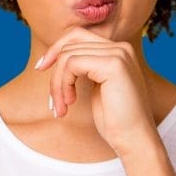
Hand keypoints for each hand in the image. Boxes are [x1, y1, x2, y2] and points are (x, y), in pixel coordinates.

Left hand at [31, 27, 155, 154]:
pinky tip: (70, 103)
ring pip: (68, 56)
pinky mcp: (113, 65)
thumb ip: (85, 67)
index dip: (56, 49)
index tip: (41, 68)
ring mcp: (118, 54)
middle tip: (53, 98)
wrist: (133, 139)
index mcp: (118, 50)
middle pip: (71, 43)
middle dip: (54, 70)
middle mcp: (121, 47)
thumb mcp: (97, 87)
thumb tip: (56, 54)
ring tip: (61, 106)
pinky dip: (63, 84)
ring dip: (57, 84)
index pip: (78, 35)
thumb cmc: (115, 119)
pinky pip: (72, 64)